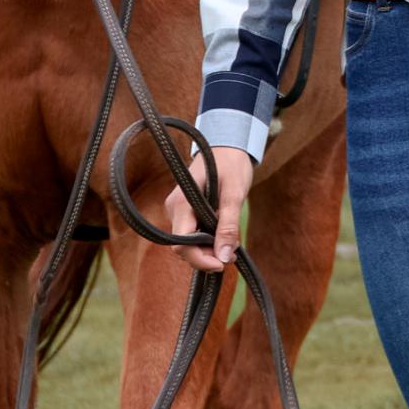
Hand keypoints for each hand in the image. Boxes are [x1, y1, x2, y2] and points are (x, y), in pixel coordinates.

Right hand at [164, 146, 255, 272]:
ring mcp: (178, 210)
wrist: (228, 145)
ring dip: (209, 248)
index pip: (181, 244)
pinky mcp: (186, 212)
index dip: (200, 259)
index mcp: (181, 203)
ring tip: (231, 241)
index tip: (222, 263)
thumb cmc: (231, 164)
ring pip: (189, 242)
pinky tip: (223, 234)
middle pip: (184, 247)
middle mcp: (174, 208)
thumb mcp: (234, 193)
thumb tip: (223, 256)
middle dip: (207, 255)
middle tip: (232, 253)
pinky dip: (208, 239)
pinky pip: (193, 233)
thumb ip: (228, 225)